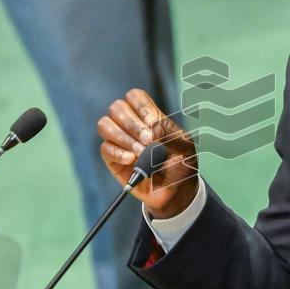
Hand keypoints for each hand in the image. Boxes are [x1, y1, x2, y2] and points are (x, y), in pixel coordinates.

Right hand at [98, 88, 198, 217]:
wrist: (176, 191)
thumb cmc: (181, 165)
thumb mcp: (184, 145)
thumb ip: (168, 132)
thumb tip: (149, 127)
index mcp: (149, 116)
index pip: (134, 96)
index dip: (140, 106)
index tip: (152, 122)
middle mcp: (131, 126)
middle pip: (117, 107)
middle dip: (132, 123)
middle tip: (148, 140)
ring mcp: (120, 142)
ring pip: (105, 125)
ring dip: (124, 137)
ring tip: (141, 152)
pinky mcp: (113, 159)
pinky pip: (105, 148)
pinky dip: (119, 153)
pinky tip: (132, 160)